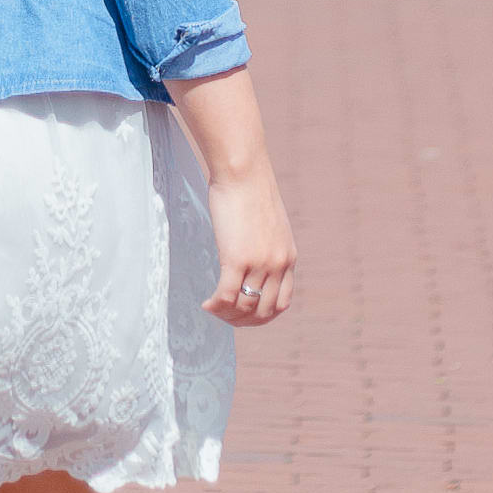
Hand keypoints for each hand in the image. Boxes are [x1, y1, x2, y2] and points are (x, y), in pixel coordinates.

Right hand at [204, 165, 292, 327]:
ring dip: (226, 315)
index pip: (282, 303)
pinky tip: (205, 303)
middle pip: (263, 311)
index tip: (243, 313)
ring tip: (212, 308)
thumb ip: (266, 244)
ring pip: (244, 307)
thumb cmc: (250, 190)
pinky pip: (226, 296)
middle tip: (223, 316)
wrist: (243, 171)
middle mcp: (278, 264)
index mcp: (288, 257)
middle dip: (242, 321)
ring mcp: (259, 263)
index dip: (262, 316)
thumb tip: (252, 254)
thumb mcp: (269, 223)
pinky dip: (215, 306)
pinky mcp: (237, 258)